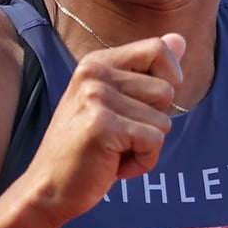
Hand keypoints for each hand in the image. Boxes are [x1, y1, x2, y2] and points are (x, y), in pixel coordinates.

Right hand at [20, 33, 187, 223]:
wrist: (48, 188)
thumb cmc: (85, 149)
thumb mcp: (115, 103)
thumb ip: (147, 70)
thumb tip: (180, 39)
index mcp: (96, 62)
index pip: (158, 48)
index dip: (169, 79)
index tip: (148, 105)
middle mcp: (94, 73)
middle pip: (166, 91)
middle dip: (153, 122)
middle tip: (118, 137)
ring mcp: (96, 98)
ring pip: (163, 121)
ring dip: (147, 146)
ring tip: (113, 152)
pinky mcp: (102, 126)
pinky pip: (154, 142)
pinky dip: (142, 163)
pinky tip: (113, 167)